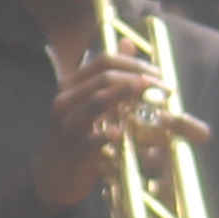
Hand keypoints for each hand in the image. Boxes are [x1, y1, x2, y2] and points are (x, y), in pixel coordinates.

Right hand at [29, 48, 187, 208]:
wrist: (54, 175)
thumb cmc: (77, 136)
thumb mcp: (90, 101)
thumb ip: (110, 74)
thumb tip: (127, 42)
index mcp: (71, 85)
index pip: (104, 61)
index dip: (134, 62)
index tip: (158, 73)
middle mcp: (66, 99)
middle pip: (104, 77)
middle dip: (139, 78)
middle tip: (164, 87)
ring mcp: (67, 123)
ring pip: (97, 101)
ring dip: (128, 96)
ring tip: (151, 96)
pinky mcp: (73, 148)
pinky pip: (93, 137)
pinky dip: (109, 133)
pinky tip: (122, 133)